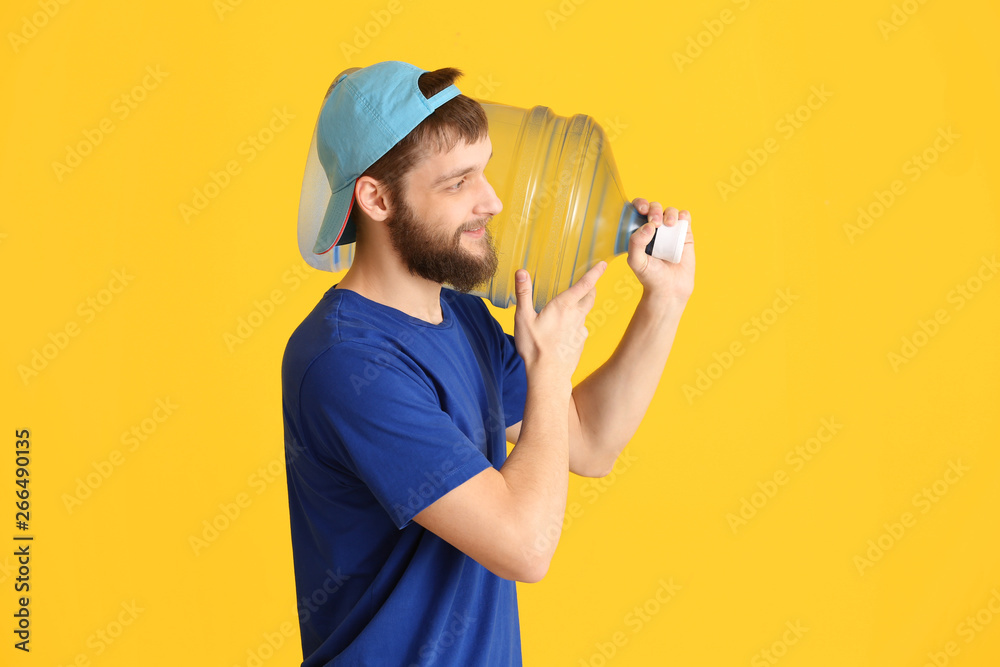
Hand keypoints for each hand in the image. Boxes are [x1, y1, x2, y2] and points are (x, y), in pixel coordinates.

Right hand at [512, 261, 606, 381]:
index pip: (584, 285)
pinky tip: (564, 333)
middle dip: (591, 288)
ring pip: (584, 314)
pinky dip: (575, 327)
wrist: (548, 376)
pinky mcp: (581, 343)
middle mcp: (576, 316)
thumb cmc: (534, 347)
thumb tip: (521, 272)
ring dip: (581, 308)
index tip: (604, 264)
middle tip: (590, 283)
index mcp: (564, 306)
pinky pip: (581, 330)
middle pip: (590, 297)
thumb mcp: (523, 318)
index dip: (595, 273)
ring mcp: (581, 331)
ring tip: (569, 310)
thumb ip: (524, 294)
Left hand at [627, 199, 694, 302]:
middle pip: (654, 207)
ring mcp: (670, 231)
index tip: (641, 209)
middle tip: (655, 223)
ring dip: (669, 213)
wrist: (670, 289)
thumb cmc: (650, 277)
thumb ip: (636, 243)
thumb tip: (649, 225)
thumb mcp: (636, 261)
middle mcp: (654, 228)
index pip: (637, 210)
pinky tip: (679, 223)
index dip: (639, 204)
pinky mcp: (685, 235)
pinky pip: (685, 218)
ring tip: (669, 225)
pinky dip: (683, 215)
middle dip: (654, 209)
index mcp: (639, 232)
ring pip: (670, 210)